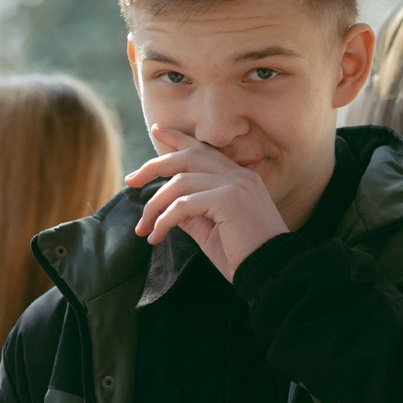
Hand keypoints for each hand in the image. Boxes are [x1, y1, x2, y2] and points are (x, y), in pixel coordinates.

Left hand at [126, 127, 288, 279]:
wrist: (273, 272)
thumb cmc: (245, 257)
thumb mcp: (212, 233)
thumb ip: (193, 215)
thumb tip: (168, 208)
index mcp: (238, 178)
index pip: (203, 150)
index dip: (178, 138)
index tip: (157, 131)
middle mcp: (237, 175)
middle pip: (185, 157)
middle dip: (153, 166)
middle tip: (130, 180)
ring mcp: (234, 185)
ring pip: (180, 182)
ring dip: (155, 206)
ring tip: (144, 228)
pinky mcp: (228, 201)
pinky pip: (184, 205)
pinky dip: (165, 220)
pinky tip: (157, 235)